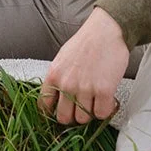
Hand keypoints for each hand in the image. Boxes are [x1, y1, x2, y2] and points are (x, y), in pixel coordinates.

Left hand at [40, 7, 128, 124]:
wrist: (105, 31)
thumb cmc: (86, 42)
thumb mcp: (62, 59)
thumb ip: (58, 78)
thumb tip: (57, 97)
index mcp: (54, 75)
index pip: (44, 105)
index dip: (52, 112)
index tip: (58, 113)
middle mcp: (67, 84)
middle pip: (64, 118)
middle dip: (72, 116)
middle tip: (80, 109)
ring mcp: (85, 88)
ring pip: (83, 118)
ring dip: (89, 113)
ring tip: (94, 101)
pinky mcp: (104, 91)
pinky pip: (101, 114)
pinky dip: (104, 110)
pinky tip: (105, 100)